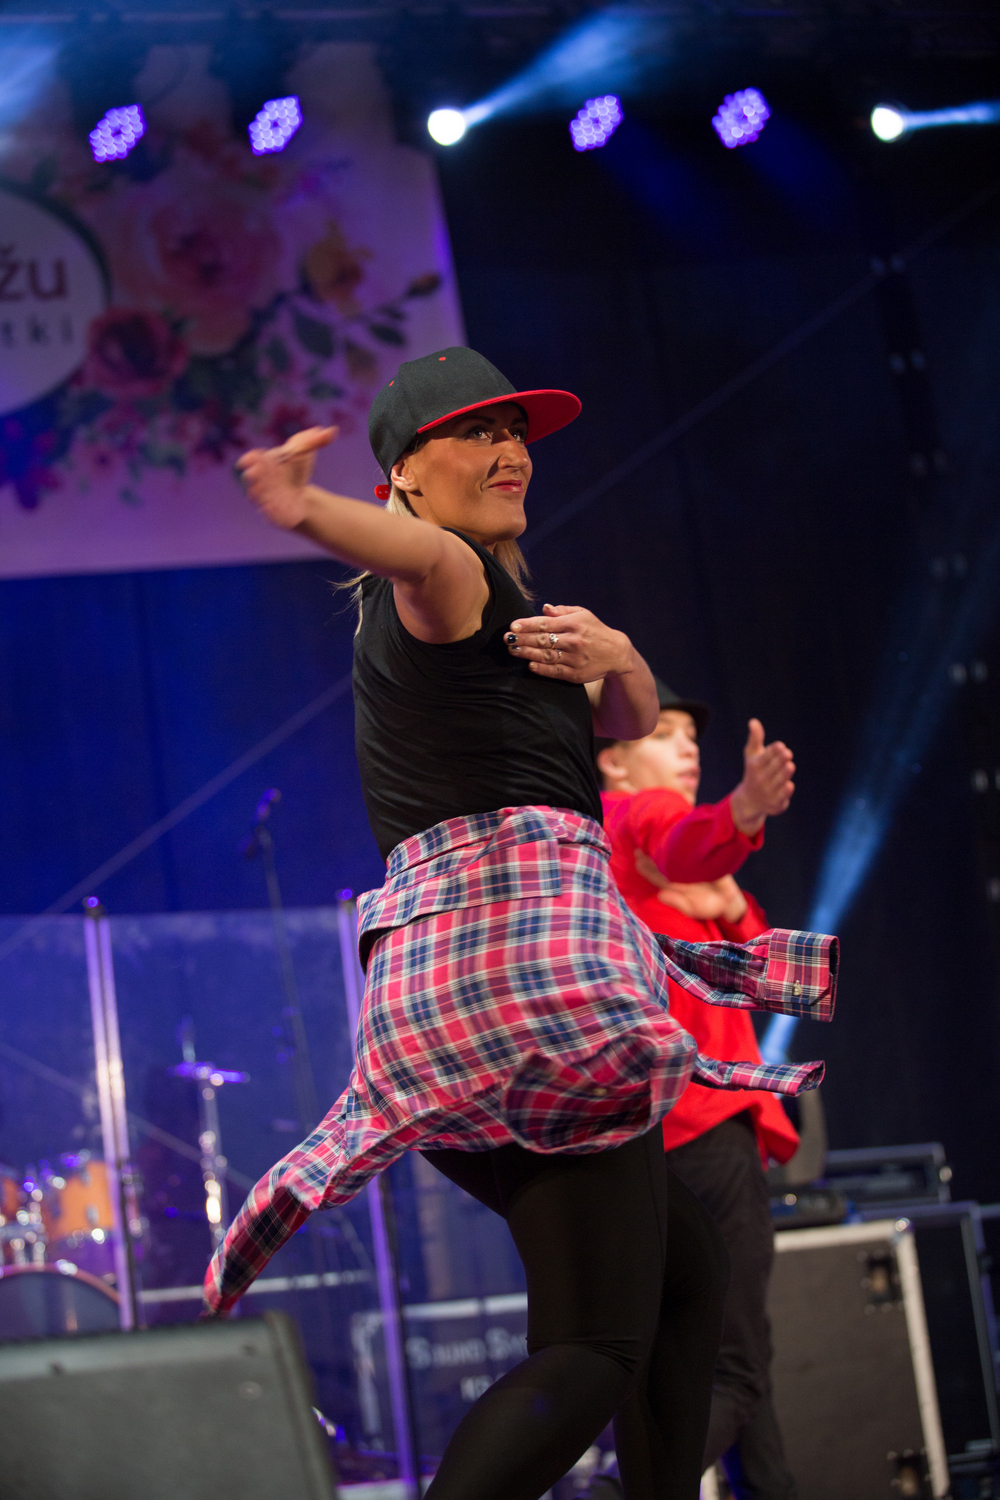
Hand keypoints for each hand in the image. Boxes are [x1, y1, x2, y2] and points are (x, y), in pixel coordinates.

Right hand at [235, 426, 337, 529]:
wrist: (298, 494)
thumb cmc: (295, 469)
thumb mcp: (304, 453)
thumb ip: (313, 441)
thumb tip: (331, 431)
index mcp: (263, 463)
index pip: (251, 459)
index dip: (249, 459)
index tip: (251, 458)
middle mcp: (259, 480)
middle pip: (249, 477)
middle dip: (251, 475)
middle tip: (254, 474)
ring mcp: (262, 497)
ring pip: (255, 496)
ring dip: (258, 494)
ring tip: (264, 494)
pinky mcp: (269, 512)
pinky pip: (268, 513)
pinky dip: (270, 511)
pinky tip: (274, 510)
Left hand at [505, 603, 630, 682]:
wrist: (617, 653)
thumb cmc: (595, 631)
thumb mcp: (584, 615)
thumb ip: (563, 611)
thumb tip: (544, 608)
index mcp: (574, 624)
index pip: (545, 624)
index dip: (527, 625)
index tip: (513, 626)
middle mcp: (574, 641)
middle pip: (542, 640)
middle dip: (522, 639)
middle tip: (507, 639)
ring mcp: (574, 658)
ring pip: (546, 656)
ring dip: (527, 654)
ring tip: (513, 650)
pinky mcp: (576, 674)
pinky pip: (555, 671)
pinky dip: (542, 669)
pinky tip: (530, 665)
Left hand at [634, 851, 747, 921]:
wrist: (728, 901)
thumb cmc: (708, 906)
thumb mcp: (692, 909)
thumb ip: (677, 903)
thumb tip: (660, 895)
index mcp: (674, 886)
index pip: (657, 877)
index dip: (647, 871)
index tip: (638, 863)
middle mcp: (678, 875)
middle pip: (660, 865)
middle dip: (649, 858)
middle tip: (638, 850)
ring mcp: (687, 867)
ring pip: (670, 857)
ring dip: (659, 850)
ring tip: (648, 842)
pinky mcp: (699, 861)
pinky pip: (686, 852)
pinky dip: (677, 845)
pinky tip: (669, 837)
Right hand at [729, 719, 794, 835]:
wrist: (749, 800)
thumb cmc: (754, 772)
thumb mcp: (752, 755)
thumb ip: (755, 738)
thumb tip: (753, 721)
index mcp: (755, 766)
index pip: (765, 757)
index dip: (773, 751)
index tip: (781, 746)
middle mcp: (760, 779)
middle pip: (773, 768)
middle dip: (780, 761)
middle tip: (787, 754)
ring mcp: (767, 792)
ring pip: (778, 781)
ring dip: (784, 774)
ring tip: (789, 766)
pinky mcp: (775, 803)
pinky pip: (782, 796)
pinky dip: (785, 791)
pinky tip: (789, 785)